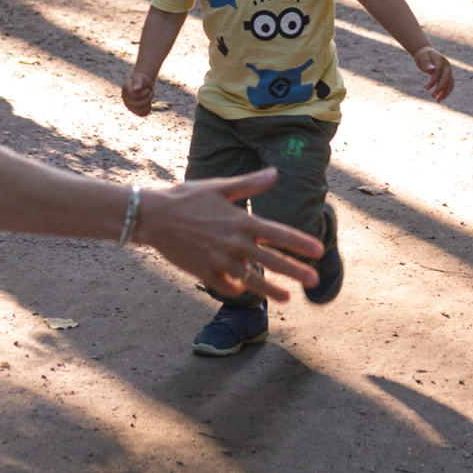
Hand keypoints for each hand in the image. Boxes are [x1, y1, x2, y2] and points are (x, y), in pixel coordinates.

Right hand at [121, 66, 158, 116]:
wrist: (143, 84)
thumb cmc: (142, 80)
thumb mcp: (141, 77)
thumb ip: (138, 82)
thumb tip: (136, 90)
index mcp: (125, 88)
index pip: (134, 96)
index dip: (143, 94)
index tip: (147, 90)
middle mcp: (125, 97)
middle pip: (136, 105)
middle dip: (147, 99)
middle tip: (151, 93)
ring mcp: (128, 104)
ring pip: (139, 110)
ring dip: (148, 104)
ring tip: (150, 97)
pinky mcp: (134, 110)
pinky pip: (141, 114)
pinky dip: (148, 109)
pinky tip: (149, 104)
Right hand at [133, 169, 321, 299]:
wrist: (153, 217)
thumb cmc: (186, 198)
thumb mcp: (219, 187)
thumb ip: (249, 184)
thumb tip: (275, 173)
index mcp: (240, 221)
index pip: (277, 234)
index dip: (299, 242)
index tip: (318, 250)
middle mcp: (234, 243)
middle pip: (271, 261)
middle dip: (295, 271)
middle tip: (315, 280)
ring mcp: (219, 260)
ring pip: (251, 280)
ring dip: (271, 290)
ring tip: (287, 298)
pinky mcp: (204, 272)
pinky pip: (225, 284)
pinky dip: (236, 288)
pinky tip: (244, 290)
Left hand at [414, 47, 454, 101]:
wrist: (427, 53)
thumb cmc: (423, 55)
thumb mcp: (422, 57)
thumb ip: (426, 63)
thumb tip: (432, 69)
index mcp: (440, 59)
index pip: (439, 71)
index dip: (434, 80)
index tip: (426, 88)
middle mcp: (447, 66)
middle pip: (447, 77)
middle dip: (440, 88)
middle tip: (432, 96)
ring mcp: (449, 71)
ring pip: (450, 83)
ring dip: (445, 92)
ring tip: (437, 101)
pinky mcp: (448, 76)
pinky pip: (449, 85)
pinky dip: (445, 93)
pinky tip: (439, 100)